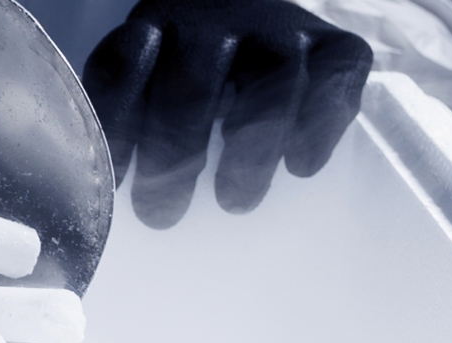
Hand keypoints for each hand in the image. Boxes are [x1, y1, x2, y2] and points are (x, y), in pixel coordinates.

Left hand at [83, 0, 371, 228]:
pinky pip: (334, 79)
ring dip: (249, 149)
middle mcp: (213, 18)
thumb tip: (112, 212)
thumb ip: (134, 133)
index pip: (122, 67)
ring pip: (271, 79)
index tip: (115, 184)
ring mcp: (279, 28)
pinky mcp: (339, 45)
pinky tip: (300, 167)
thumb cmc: (195, 88)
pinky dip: (318, 127)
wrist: (266, 34)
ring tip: (234, 202)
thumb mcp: (151, 94)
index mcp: (153, 28)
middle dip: (173, 154)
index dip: (116, 127)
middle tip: (160, 215)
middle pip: (192, 84)